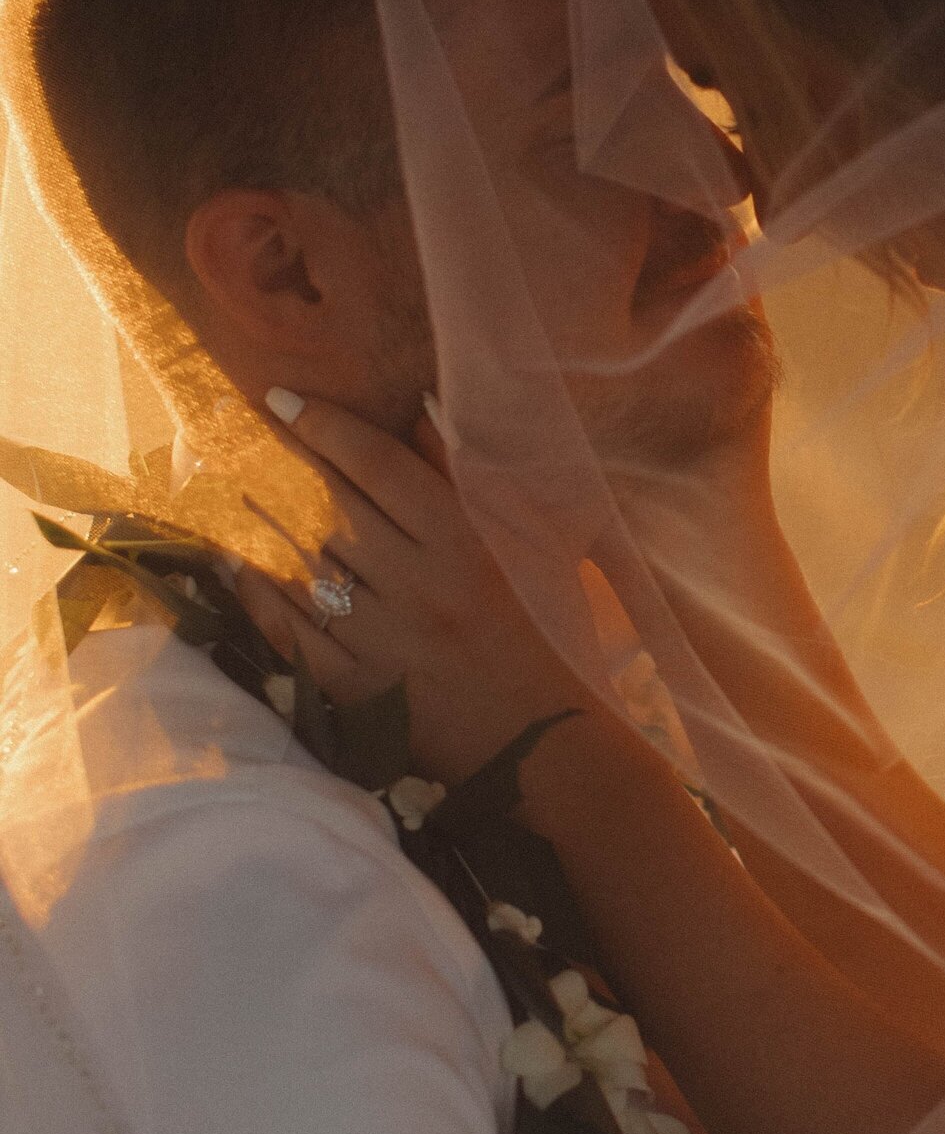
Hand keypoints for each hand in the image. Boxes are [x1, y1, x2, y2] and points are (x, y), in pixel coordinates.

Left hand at [236, 393, 584, 784]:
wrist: (539, 736)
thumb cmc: (531, 627)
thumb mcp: (513, 542)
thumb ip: (461, 476)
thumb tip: (417, 405)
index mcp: (463, 542)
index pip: (379, 466)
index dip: (324, 426)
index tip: (280, 398)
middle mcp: (420, 584)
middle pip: (329, 506)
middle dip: (272, 460)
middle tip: (228, 426)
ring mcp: (384, 639)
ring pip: (302, 564)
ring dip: (253, 517)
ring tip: (217, 480)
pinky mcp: (357, 688)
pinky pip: (292, 631)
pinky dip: (259, 593)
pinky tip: (234, 561)